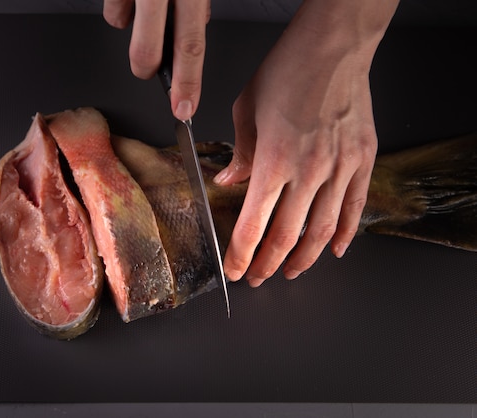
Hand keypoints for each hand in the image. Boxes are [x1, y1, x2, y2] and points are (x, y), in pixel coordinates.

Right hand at [103, 0, 210, 120]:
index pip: (190, 46)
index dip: (187, 82)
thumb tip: (201, 20)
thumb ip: (198, 0)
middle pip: (147, 51)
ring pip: (120, 25)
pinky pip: (112, 8)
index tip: (184, 109)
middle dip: (146, 69)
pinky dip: (120, 6)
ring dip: (131, 25)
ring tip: (142, 7)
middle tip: (149, 66)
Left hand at [214, 0, 397, 285]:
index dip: (242, 254)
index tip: (236, 270)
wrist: (332, 46)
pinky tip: (334, 250)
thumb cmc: (287, 71)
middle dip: (269, 264)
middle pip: (287, 236)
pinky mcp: (363, 160)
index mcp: (273, 160)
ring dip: (305, 258)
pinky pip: (356, 207)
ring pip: (323, 230)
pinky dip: (346, 233)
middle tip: (259, 277)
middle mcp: (309, 171)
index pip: (253, 224)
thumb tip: (229, 182)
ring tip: (292, 271)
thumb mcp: (246, 110)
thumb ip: (239, 154)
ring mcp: (340, 168)